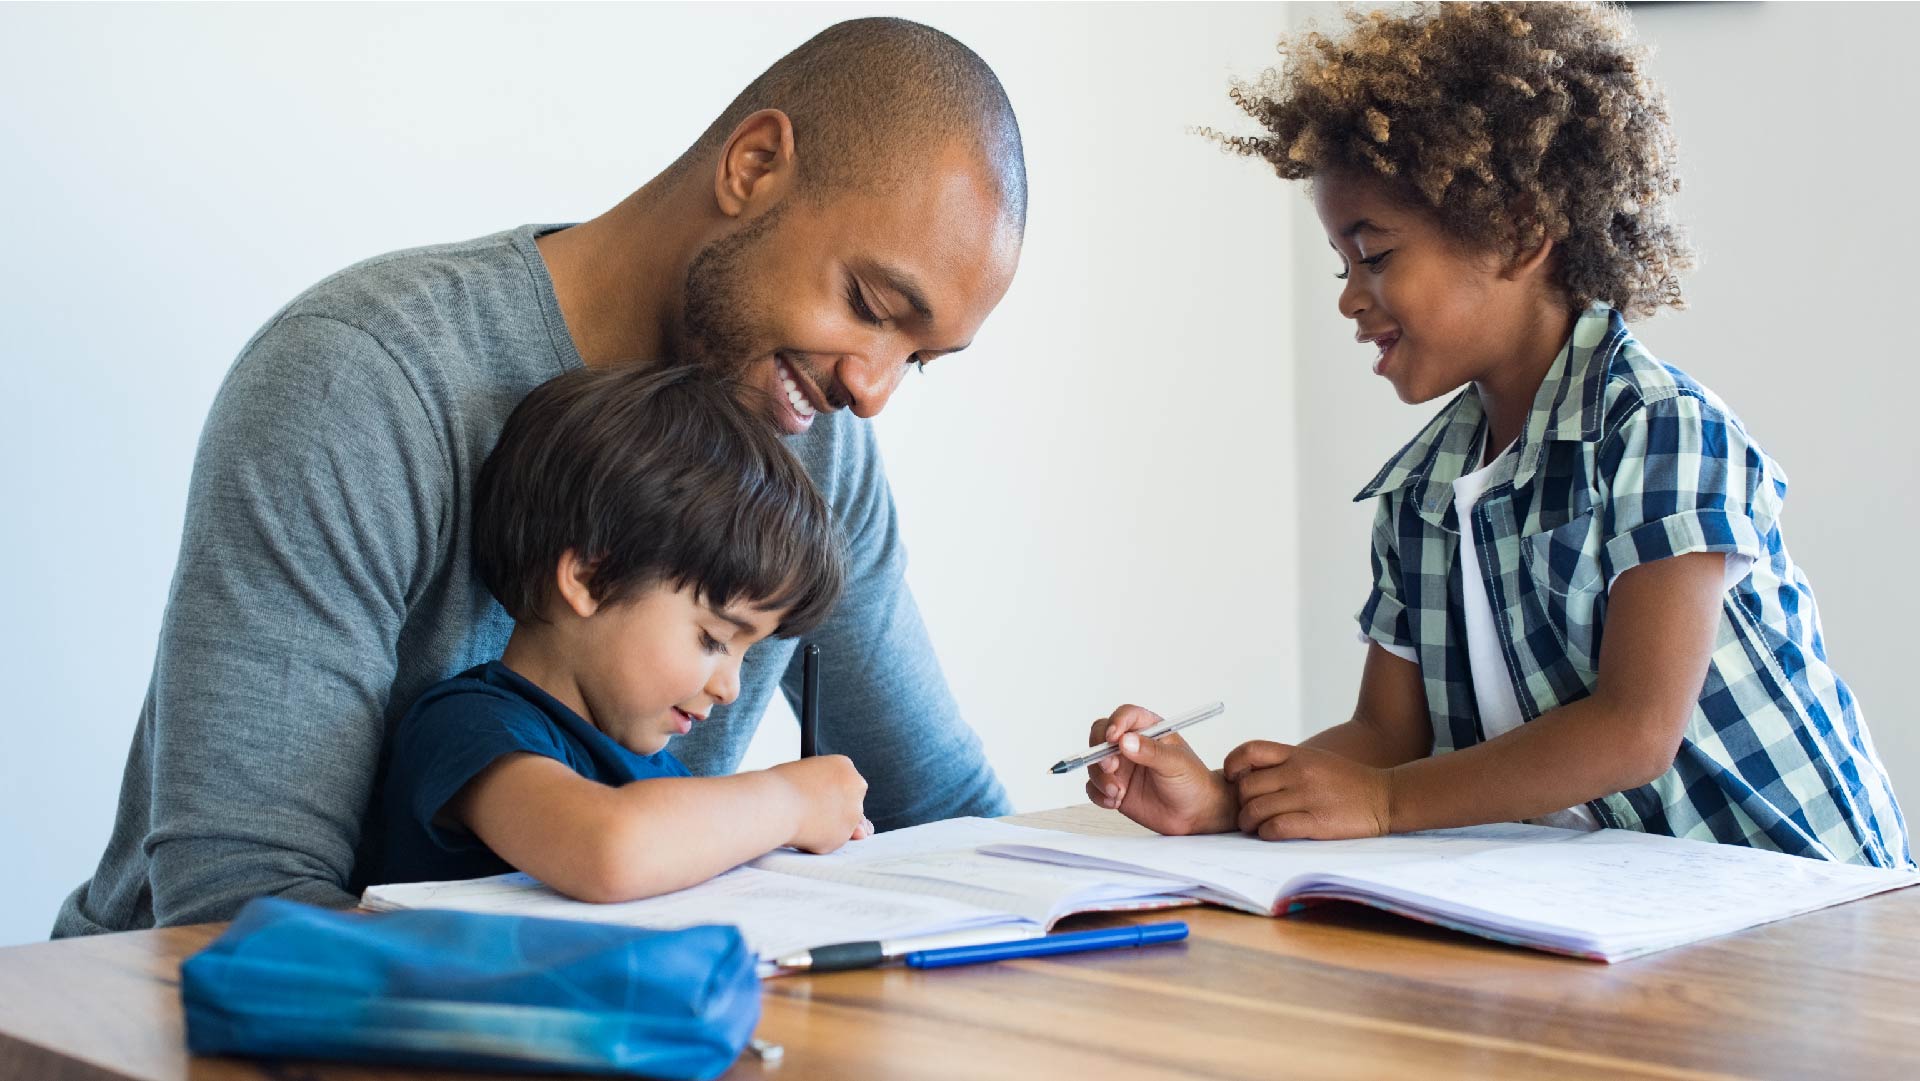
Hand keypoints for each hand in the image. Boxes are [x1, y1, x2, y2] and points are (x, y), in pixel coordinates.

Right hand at [770, 755, 871, 852]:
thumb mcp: (807, 776)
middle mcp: (856, 786)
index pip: (843, 784)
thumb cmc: (781, 787)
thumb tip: (862, 828)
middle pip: (849, 804)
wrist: (774, 803)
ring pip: (842, 825)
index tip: (812, 798)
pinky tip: (803, 830)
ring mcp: (853, 811)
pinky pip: (832, 841)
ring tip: (802, 817)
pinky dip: (818, 841)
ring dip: (825, 827)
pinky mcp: (845, 834)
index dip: (826, 794)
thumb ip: (827, 791)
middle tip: (807, 810)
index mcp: (844, 765)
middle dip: (832, 811)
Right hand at [1084, 704, 1235, 834]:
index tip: (1113, 738)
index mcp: (1148, 729)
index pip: (1125, 716)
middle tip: (1110, 767)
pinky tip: (1114, 801)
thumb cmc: (1192, 782)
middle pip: (1100, 736)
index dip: (1115, 723)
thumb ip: (1151, 751)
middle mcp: (1130, 745)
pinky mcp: (1115, 787)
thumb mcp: (1176, 763)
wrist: (1195, 814)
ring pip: (1094, 763)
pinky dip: (1099, 794)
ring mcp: (1121, 767)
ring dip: (1099, 777)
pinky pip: (1094, 787)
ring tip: (1117, 792)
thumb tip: (1126, 741)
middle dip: (1099, 752)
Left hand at [1223, 741, 1392, 840]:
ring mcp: (1307, 796)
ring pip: (1256, 809)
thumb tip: (1250, 775)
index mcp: (1297, 755)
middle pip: (1246, 786)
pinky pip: (1275, 828)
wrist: (1386, 796)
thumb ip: (1284, 764)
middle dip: (1240, 802)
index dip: (1232, 764)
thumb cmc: (1347, 781)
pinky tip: (1271, 833)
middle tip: (1247, 813)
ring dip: (1249, 822)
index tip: (1232, 778)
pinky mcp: (1317, 822)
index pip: (1249, 750)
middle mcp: (1299, 772)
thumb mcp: (1315, 760)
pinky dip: (1266, 833)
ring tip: (1255, 827)